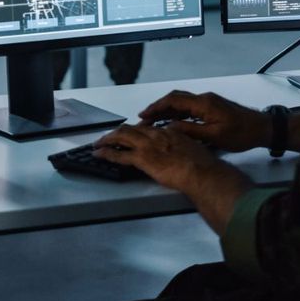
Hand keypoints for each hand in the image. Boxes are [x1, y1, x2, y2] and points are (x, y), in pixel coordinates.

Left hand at [94, 124, 221, 191]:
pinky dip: (106, 153)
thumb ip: (182, 144)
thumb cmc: (201, 164)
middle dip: (116, 132)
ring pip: (121, 137)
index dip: (135, 131)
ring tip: (98, 143)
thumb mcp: (192, 147)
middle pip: (130, 129)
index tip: (130, 134)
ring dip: (107, 139)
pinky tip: (99, 154)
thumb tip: (179, 148)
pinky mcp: (142, 158)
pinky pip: (119, 154)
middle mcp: (155, 135)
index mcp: (168, 132)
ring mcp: (147, 146)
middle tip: (108, 137)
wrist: (200, 172)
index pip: (146, 128)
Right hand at [138, 90, 268, 151]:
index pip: (174, 100)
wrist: (262, 128)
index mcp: (204, 104)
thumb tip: (170, 127)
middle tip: (145, 119)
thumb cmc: (242, 134)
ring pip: (182, 103)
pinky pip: (190, 107)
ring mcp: (209, 102)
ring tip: (154, 123)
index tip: (144, 115)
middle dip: (158, 108)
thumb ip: (191, 130)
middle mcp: (205, 99)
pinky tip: (172, 123)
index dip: (157, 107)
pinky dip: (178, 114)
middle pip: (176, 99)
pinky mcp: (212, 107)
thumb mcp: (215, 136)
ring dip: (167, 111)